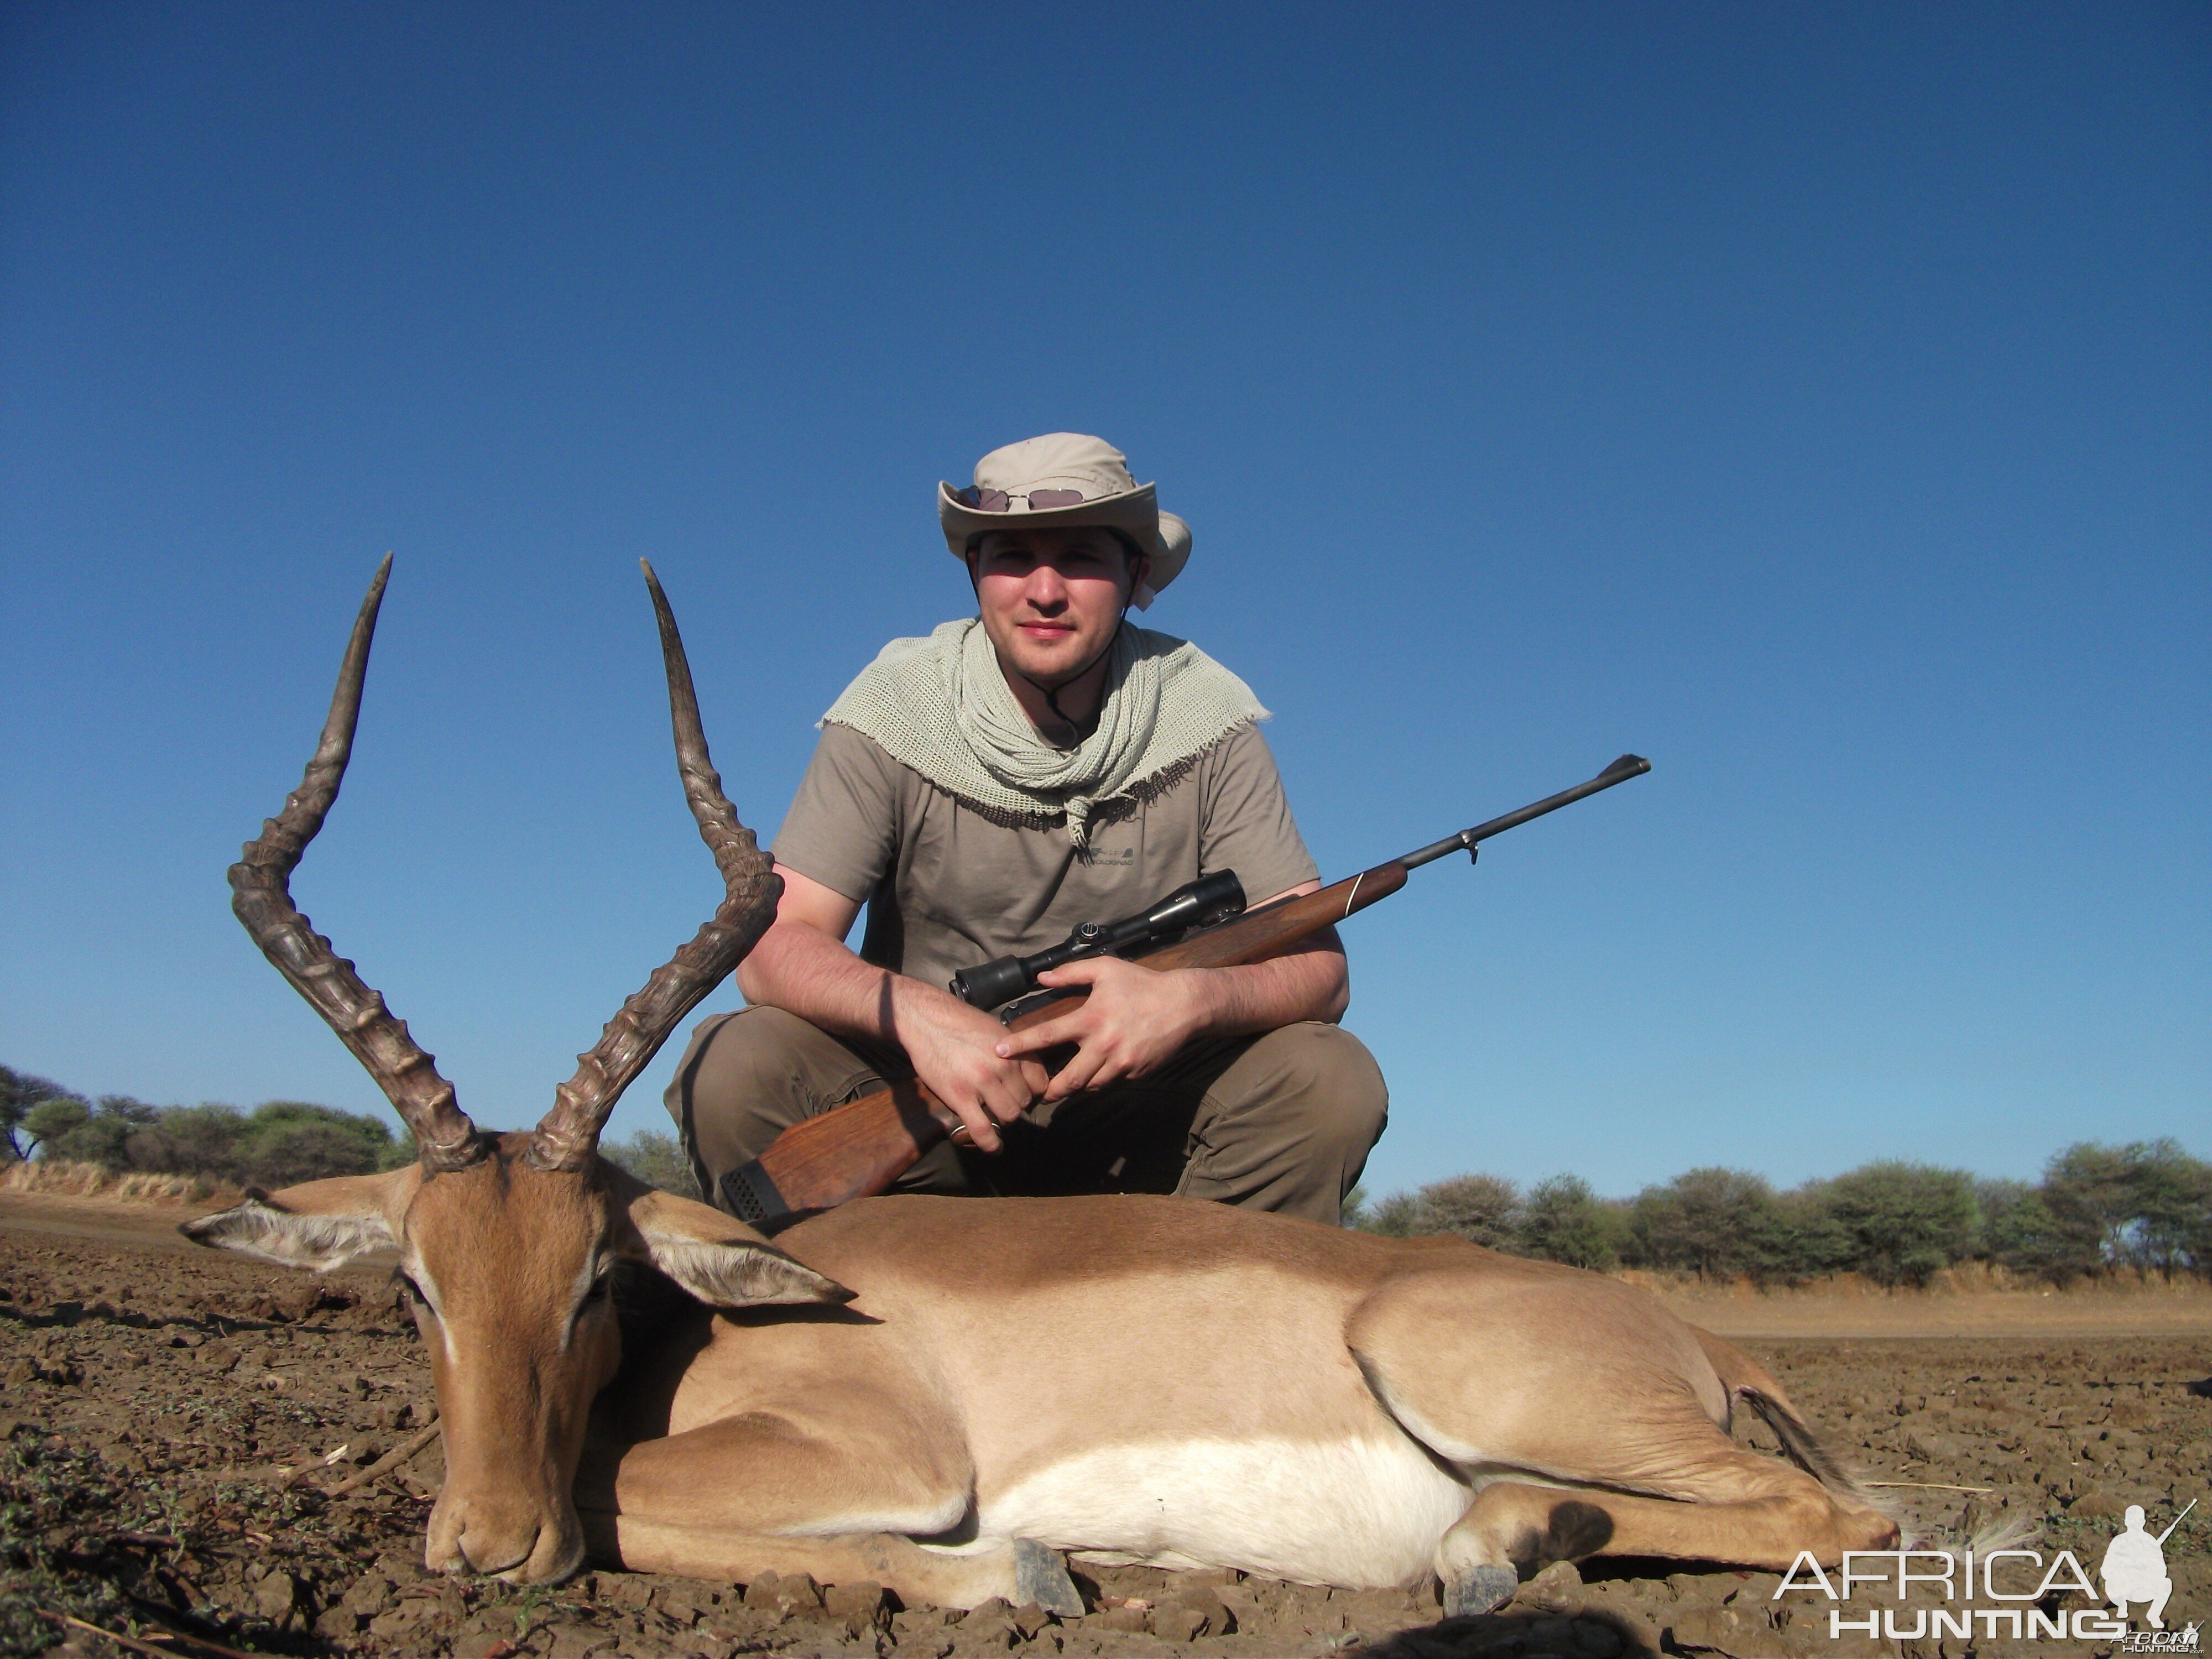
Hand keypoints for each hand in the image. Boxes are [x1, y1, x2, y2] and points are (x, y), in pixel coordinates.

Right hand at [888, 980, 1048, 1152]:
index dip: (1033, 1091)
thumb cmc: (961, 1023)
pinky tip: (994, 1148)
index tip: (1023, 1093)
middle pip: (1024, 1101)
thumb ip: (1015, 1052)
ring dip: (1002, 1119)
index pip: (1040, 1082)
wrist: (926, 1020)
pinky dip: (991, 1144)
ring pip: (1009, 1115)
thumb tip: (1026, 1073)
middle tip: (1001, 1101)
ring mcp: (982, 1082)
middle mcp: (1003, 1066)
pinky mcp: (960, 1097)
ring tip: (992, 1114)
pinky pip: (982, 1130)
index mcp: (1015, 1049)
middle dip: (1015, 1104)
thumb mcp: (997, 1031)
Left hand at [994, 956, 1216, 1101]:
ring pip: (1090, 1086)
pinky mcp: (1136, 1073)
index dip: (1021, 1045)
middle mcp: (1104, 1045)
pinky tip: (1100, 1071)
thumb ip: (1071, 973)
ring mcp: (1122, 1063)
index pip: (1048, 1035)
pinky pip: (1112, 1082)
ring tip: (1067, 1085)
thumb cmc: (1143, 984)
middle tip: (1040, 1093)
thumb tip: (1041, 978)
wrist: (1185, 1005)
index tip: (999, 1053)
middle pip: (1068, 1079)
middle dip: (1051, 1090)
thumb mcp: (1106, 969)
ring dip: (1077, 1087)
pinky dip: (1102, 1080)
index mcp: (1091, 1019)